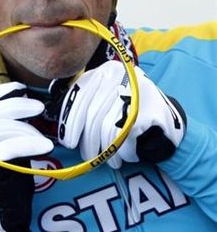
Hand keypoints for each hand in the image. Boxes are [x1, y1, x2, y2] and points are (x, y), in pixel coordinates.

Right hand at [0, 82, 52, 231]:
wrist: (2, 224)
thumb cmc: (6, 185)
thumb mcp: (2, 151)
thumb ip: (4, 130)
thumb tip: (22, 102)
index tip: (19, 87)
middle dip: (15, 106)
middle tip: (39, 106)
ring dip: (24, 127)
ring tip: (43, 136)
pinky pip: (4, 150)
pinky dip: (27, 143)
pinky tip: (44, 146)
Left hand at [58, 61, 185, 168]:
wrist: (167, 120)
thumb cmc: (130, 111)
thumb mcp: (106, 97)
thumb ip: (87, 102)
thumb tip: (63, 128)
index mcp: (105, 70)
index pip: (80, 96)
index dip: (70, 122)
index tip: (68, 142)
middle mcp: (121, 75)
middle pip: (93, 114)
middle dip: (88, 141)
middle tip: (88, 156)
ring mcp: (137, 91)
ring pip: (107, 128)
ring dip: (106, 150)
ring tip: (110, 160)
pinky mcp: (150, 110)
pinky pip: (126, 137)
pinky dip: (124, 152)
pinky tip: (127, 156)